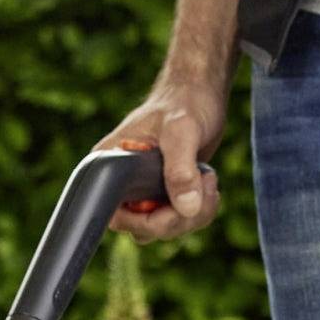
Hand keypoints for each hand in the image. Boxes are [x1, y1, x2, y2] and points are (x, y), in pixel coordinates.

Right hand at [104, 74, 226, 239]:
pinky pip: (177, 221)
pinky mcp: (162, 195)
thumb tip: (186, 209)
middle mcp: (121, 184)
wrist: (201, 91)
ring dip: (194, 215)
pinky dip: (199, 211)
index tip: (177, 200)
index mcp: (110, 165)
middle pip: (144, 228)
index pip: (117, 216)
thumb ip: (180, 169)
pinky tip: (208, 183)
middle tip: (205, 184)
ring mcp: (142, 192)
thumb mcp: (182, 130)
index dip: (149, 221)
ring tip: (209, 178)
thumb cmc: (185, 100)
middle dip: (179, 217)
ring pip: (164, 228)